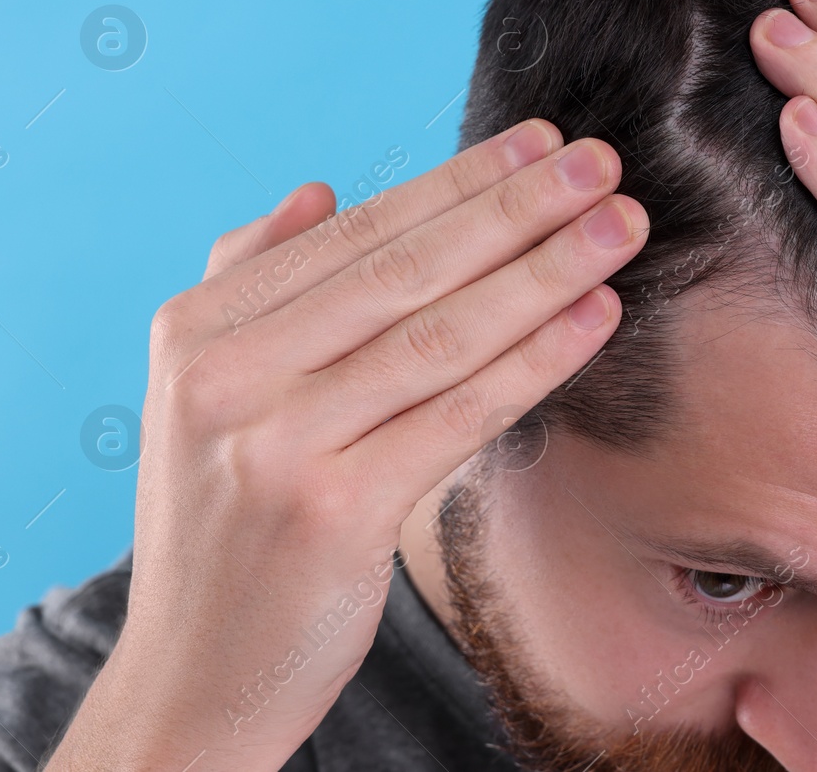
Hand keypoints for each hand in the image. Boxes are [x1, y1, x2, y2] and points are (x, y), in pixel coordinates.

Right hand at [47, 121, 647, 771]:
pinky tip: (596, 317)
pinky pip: (461, 415)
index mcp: (199, 330)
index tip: (538, 142)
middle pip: (404, 271)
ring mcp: (277, 446)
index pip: (354, 235)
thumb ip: (251, 280)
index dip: (456, 182)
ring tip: (620, 227)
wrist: (196, 673)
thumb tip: (321, 189)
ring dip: (546, 271)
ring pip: (441, 335)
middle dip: (515, 208)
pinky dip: (537, 360)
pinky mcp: (335, 514)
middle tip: (601, 162)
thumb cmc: (228, 523)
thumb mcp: (204, 392)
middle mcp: (226, 377)